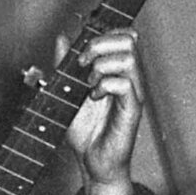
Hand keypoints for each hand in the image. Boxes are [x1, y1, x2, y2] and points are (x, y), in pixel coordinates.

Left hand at [60, 28, 143, 189]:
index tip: (83, 48)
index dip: (105, 33)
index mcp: (117, 71)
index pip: (124, 36)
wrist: (91, 161)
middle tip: (83, 63)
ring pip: (129, 59)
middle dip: (101, 45)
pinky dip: (105, 86)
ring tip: (89, 83)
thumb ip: (65, 63)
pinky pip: (126, 84)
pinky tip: (95, 97)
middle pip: (129, 41)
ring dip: (102, 66)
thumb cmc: (85, 130)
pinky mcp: (133, 109)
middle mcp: (129, 78)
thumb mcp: (68, 90)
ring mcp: (133, 93)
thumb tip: (62, 38)